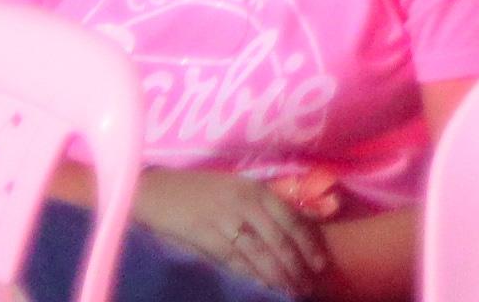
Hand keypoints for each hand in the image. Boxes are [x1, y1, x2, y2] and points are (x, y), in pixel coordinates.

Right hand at [134, 166, 332, 294]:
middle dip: (297, 265)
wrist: (158, 190)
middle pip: (280, 240)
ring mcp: (226, 220)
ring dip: (279, 275)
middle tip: (309, 286)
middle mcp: (246, 204)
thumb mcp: (236, 189)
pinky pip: (235, 260)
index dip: (308, 243)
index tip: (320, 263)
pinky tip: (264, 286)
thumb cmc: (199, 189)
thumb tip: (288, 231)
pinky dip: (251, 275)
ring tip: (292, 291)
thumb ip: (259, 207)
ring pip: (260, 253)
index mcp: (256, 190)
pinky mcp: (206, 237)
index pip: (291, 220)